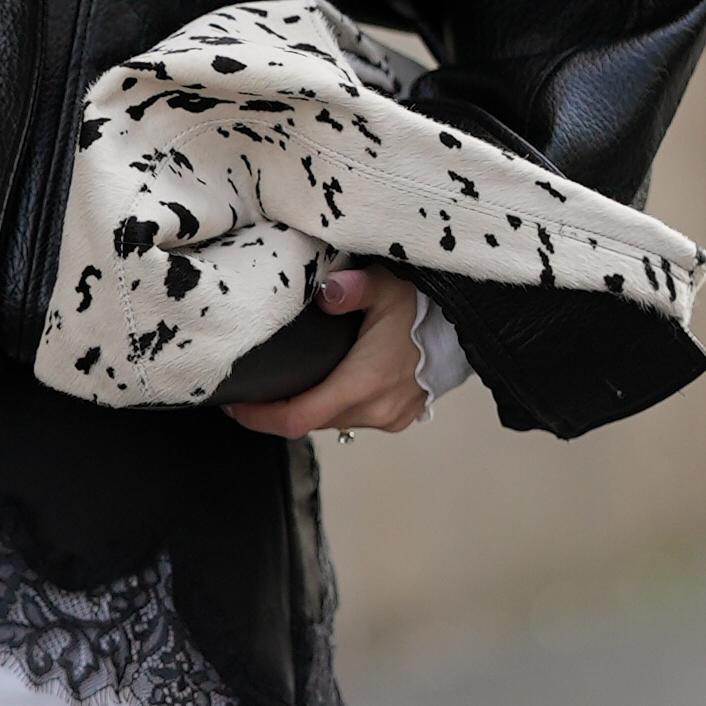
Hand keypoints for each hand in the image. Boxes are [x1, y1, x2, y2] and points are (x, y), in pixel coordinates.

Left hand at [224, 267, 428, 439]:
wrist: (469, 327)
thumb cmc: (427, 306)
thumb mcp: (388, 285)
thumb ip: (353, 288)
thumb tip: (326, 291)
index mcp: (363, 382)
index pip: (296, 418)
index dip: (259, 418)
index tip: (235, 406)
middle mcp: (375, 408)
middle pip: (311, 420)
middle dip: (280, 409)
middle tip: (255, 389)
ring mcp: (390, 417)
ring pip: (333, 420)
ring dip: (311, 405)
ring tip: (291, 382)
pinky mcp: (400, 417)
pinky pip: (356, 418)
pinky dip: (338, 404)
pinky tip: (331, 382)